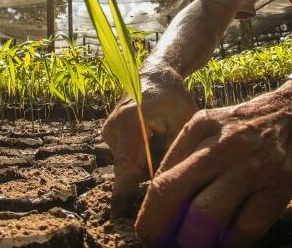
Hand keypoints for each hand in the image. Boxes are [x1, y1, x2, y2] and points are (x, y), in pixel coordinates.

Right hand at [102, 68, 197, 217]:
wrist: (154, 74)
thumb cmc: (174, 97)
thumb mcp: (183, 122)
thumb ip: (173, 154)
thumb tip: (166, 184)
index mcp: (130, 123)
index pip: (127, 168)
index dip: (125, 195)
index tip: (120, 216)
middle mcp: (113, 128)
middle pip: (131, 170)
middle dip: (149, 172)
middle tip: (165, 144)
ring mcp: (107, 132)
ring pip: (129, 165)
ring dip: (146, 161)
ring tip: (158, 134)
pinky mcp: (108, 135)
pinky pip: (126, 156)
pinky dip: (140, 153)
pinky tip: (150, 134)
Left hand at [135, 81, 291, 246]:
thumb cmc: (243, 124)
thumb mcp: (209, 124)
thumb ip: (184, 153)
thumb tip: (159, 196)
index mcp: (201, 126)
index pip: (163, 176)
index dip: (150, 211)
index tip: (146, 230)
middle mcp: (223, 145)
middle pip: (176, 192)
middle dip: (158, 226)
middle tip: (155, 243)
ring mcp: (252, 166)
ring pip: (208, 215)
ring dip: (191, 239)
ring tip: (186, 246)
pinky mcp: (279, 186)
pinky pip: (247, 227)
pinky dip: (229, 243)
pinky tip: (220, 244)